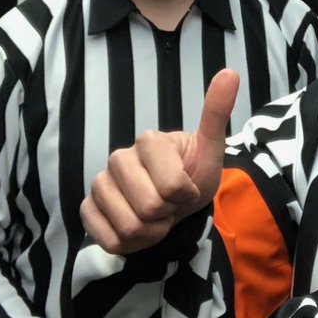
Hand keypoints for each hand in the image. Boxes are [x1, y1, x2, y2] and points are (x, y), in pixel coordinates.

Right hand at [80, 69, 239, 254]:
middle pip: (149, 210)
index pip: (173, 187)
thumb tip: (230, 72)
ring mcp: (99, 183)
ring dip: (151, 233)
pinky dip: (129, 244)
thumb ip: (216, 113)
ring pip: (129, 228)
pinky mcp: (87, 208)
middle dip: (168, 216)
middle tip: (171, 204)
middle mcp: (118, 158)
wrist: (175, 200)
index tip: (187, 187)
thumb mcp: (211, 148)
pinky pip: (108, 240)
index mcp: (148, 141)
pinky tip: (137, 229)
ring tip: (155, 216)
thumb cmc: (193, 173)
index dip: (186, 195)